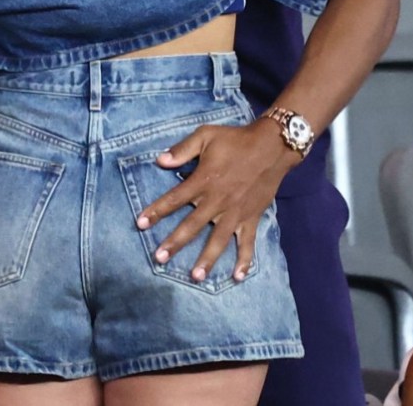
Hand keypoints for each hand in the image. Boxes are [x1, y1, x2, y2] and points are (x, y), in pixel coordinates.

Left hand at [136, 117, 298, 281]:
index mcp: (204, 180)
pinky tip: (237, 277)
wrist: (271, 146)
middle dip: (175, 242)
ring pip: (218, 240)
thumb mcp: (206, 136)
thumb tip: (159, 160)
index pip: (175, 198)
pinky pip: (247, 242)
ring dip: (206, 259)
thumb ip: (183, 149)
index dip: (157, 211)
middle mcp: (217, 201)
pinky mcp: (251, 217)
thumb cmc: (235, 140)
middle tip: (159, 258)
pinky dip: (244, 260)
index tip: (140, 223)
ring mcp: (235, 212)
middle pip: (192, 225)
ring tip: (195, 276)